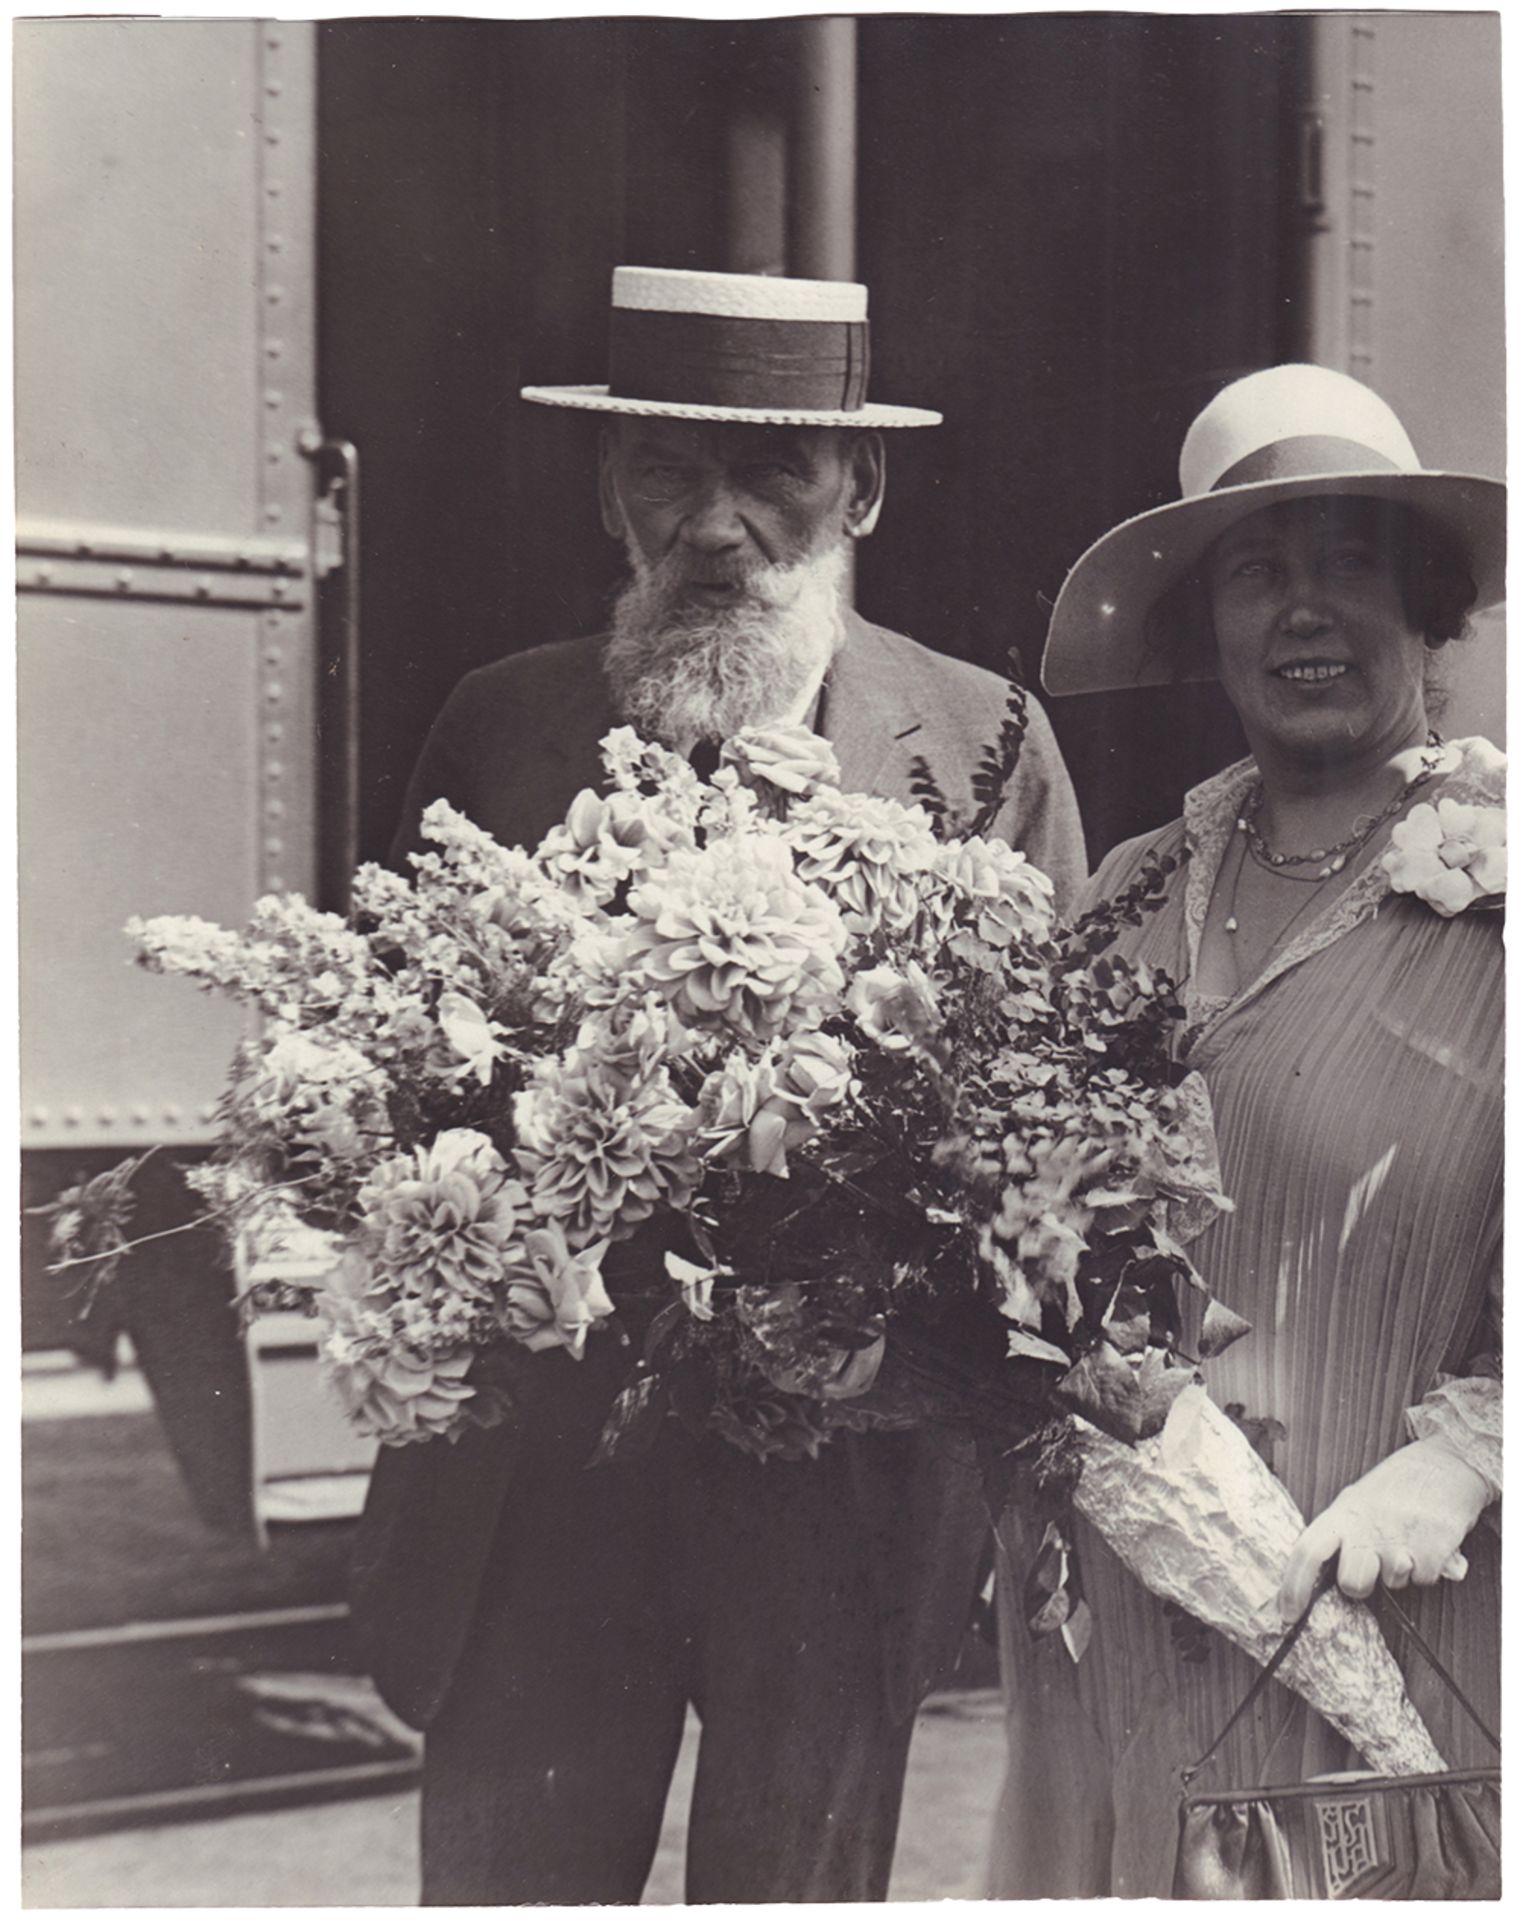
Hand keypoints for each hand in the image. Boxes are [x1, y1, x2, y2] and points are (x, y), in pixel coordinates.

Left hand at [1278, 1438, 1488, 1622]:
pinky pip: (1425, 1579)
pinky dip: (1429, 1569)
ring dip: (1402, 1572)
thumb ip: (1342, 1538)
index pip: (1307, 1552)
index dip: (1293, 1587)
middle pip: (1352, 1583)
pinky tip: (1430, 1541)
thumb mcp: (1357, 1502)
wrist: (1444, 1462)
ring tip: (1408, 1540)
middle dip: (1363, 1586)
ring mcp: (1400, 1537)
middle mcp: (1367, 1526)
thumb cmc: (1395, 1488)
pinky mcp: (1433, 1547)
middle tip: (1376, 1563)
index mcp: (1342, 1514)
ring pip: (1393, 1583)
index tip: (1287, 1615)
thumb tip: (1322, 1579)